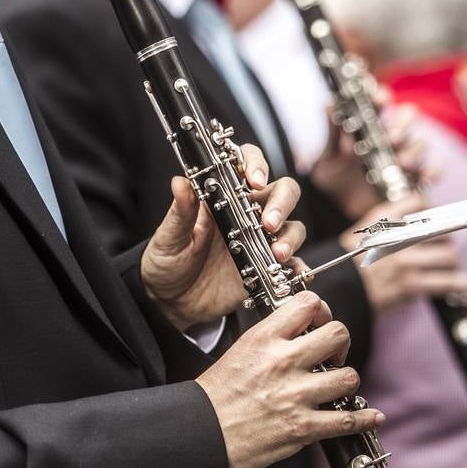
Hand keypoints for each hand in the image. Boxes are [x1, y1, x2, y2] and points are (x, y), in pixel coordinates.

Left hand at [141, 145, 305, 331]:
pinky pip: (293, 263)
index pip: (246, 166)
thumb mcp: (169, 237)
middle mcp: (246, 215)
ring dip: (290, 236)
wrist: (171, 302)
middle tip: (268, 223)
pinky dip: (298, 267)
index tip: (254, 181)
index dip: (256, 165)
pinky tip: (294, 274)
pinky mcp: (265, 268)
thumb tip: (180, 182)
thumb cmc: (167, 262)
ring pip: (292, 226)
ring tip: (276, 254)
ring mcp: (259, 241)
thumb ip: (179, 212)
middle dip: (282, 202)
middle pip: (281, 192)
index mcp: (222, 199)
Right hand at [196, 291, 384, 467]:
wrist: (201, 434)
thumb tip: (302, 331)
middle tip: (333, 355)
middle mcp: (283, 362)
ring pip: (348, 377)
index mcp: (265, 339)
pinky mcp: (302, 428)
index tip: (320, 322)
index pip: (308, 304)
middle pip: (337, 334)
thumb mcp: (240, 350)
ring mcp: (295, 395)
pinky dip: (364, 418)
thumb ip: (272, 338)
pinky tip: (370, 415)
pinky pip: (347, 420)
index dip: (322, 310)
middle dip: (341, 344)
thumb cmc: (215, 396)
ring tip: (336, 386)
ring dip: (346, 381)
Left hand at [310, 89, 431, 218]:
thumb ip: (333, 133)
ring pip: (420, 143)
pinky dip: (433, 172)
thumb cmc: (333, 175)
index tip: (378, 100)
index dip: (382, 96)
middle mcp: (390, 136)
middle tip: (390, 139)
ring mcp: (404, 155)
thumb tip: (329, 105)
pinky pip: (433, 170)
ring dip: (413, 151)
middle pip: (408, 116)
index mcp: (369, 124)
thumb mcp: (329, 155)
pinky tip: (423, 178)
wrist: (337, 207)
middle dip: (402, 125)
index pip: (381, 101)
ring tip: (401, 163)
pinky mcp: (413, 177)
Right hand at [342, 195, 466, 314]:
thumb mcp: (367, 228)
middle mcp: (396, 238)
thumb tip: (424, 207)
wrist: (341, 288)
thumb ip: (393, 215)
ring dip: (452, 261)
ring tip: (450, 265)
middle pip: (440, 230)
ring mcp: (404, 262)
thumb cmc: (353, 259)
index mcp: (383, 219)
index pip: (420, 203)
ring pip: (448, 256)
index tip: (436, 219)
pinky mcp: (410, 285)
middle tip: (442, 246)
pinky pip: (446, 283)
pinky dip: (463, 283)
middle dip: (445, 239)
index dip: (432, 211)